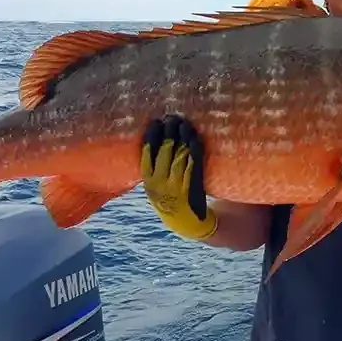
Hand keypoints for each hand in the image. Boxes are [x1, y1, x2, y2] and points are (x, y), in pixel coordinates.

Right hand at [140, 115, 214, 241]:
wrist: (186, 222)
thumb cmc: (170, 200)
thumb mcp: (155, 186)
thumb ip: (152, 170)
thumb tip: (152, 144)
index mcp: (147, 181)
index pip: (146, 152)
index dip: (151, 135)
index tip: (155, 122)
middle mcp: (160, 182)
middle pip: (164, 150)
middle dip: (168, 131)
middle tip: (172, 117)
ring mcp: (177, 184)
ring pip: (179, 154)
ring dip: (182, 136)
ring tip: (184, 123)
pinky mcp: (193, 186)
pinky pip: (194, 163)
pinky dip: (195, 149)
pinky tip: (195, 137)